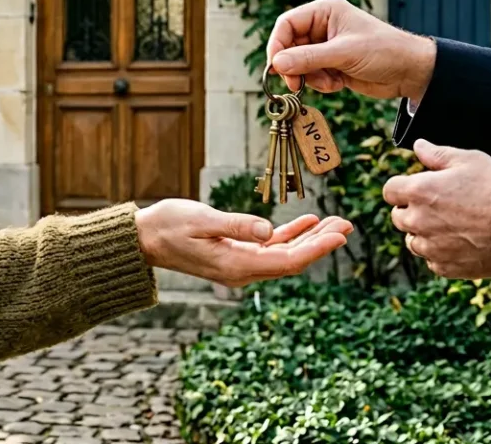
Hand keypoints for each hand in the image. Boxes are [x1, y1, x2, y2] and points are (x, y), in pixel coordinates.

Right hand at [135, 199, 352, 287]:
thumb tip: (268, 229)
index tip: (340, 235)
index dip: (317, 248)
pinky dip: (290, 235)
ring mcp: (239, 264)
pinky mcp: (234, 254)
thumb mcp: (201, 220)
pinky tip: (306, 223)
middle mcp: (241, 270)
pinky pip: (270, 248)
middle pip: (292, 261)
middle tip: (347, 225)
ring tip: (335, 222)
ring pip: (284, 254)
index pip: (287, 260)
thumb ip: (235, 224)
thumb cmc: (167, 226)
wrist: (143, 239)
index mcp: (235, 265)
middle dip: (321, 243)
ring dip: (310, 239)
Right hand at [266, 0, 436, 102]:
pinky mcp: (330, 64)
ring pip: (297, 63)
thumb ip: (308, 58)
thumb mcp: (344, 53)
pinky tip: (338, 83)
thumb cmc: (385, 51)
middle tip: (295, 84)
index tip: (276, 67)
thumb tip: (276, 64)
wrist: (411, 72)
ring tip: (330, 82)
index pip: (286, 24)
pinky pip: (310, 75)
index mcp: (325, 11)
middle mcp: (322, 26)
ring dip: (309, 77)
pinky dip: (320, 83)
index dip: (277, 45)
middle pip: (288, 46)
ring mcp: (325, 46)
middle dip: (293, 66)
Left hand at [383, 139, 490, 278]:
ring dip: (424, 233)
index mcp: (418, 191)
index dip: (403, 187)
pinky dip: (440, 253)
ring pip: (412, 241)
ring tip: (451, 225)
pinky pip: (431, 260)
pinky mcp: (444, 266)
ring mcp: (429, 246)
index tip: (418, 188)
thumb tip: (419, 147)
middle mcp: (417, 221)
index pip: (390, 190)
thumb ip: (438, 154)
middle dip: (412, 210)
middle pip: (398, 217)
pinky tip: (459, 243)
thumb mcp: (471, 161)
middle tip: (439, 206)